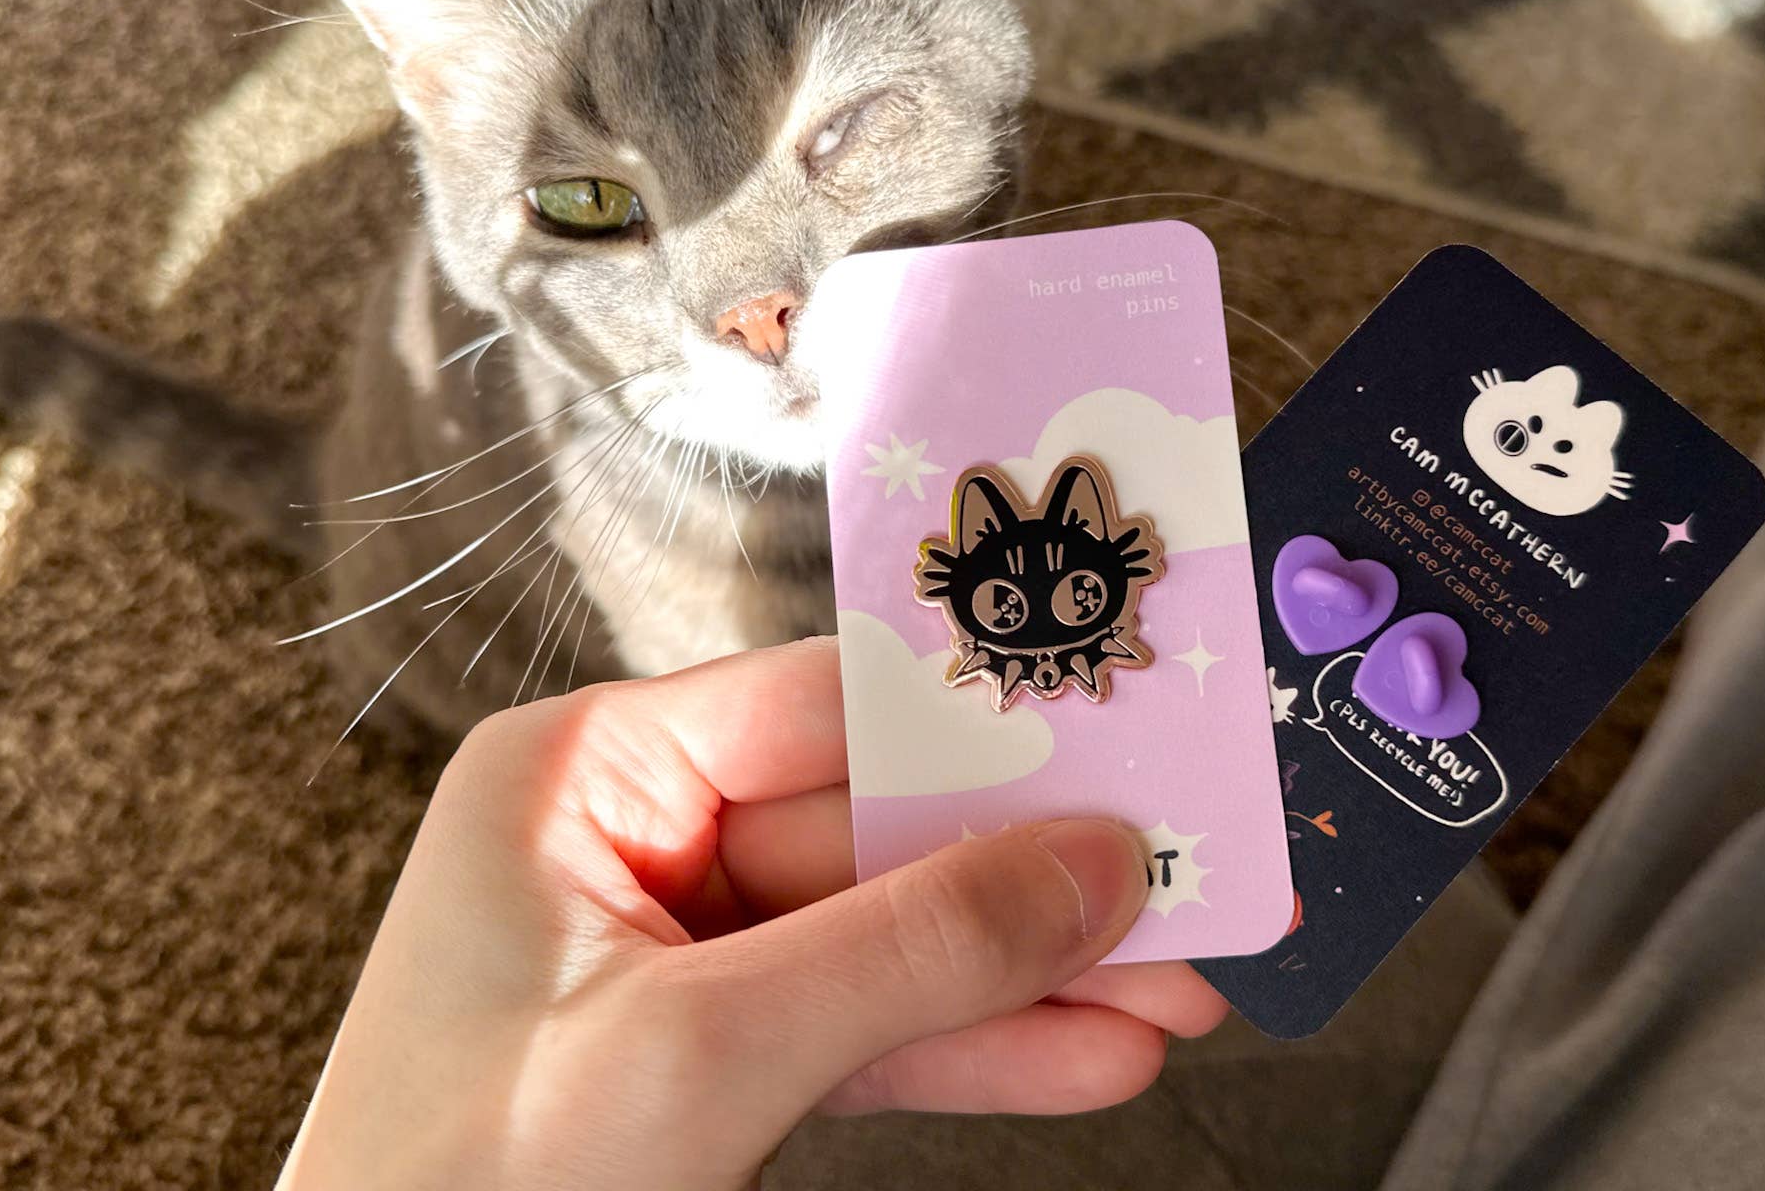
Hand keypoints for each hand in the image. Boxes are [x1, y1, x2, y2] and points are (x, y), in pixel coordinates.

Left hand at [276, 637, 1225, 1189]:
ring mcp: (677, 953)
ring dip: (1033, 974)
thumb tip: (1086, 865)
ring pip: (894, 939)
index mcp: (580, 775)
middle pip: (883, 829)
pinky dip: (976, 1052)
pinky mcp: (715, 1056)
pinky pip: (869, 1032)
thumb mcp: (696, 1054)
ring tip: (1174, 989)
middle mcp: (631, 839)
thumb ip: (905, 952)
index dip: (984, 724)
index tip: (1121, 736)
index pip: (823, 708)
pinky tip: (1086, 1053)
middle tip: (1185, 879)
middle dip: (1035, 879)